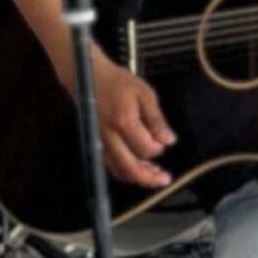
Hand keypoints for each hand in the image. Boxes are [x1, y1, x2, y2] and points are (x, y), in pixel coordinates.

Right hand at [90, 55, 175, 188]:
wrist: (89, 77)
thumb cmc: (119, 82)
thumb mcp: (144, 94)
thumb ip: (156, 119)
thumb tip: (169, 141)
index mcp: (123, 122)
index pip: (144, 148)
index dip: (157, 149)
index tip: (165, 141)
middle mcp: (109, 137)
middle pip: (129, 168)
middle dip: (149, 178)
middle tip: (165, 180)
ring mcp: (100, 142)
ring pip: (118, 170)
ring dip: (137, 177)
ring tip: (155, 177)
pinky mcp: (96, 144)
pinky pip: (110, 166)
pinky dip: (125, 172)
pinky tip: (139, 169)